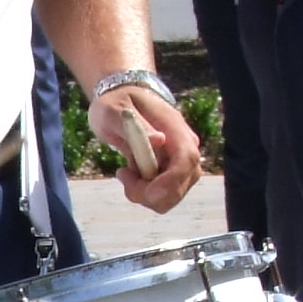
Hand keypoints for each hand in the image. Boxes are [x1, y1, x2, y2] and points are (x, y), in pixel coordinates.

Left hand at [91, 85, 203, 212]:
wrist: (122, 104)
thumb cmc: (117, 104)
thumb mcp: (115, 111)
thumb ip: (137, 126)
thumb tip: (159, 140)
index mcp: (176, 129)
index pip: (187, 160)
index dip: (171, 181)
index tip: (148, 192)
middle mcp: (186, 149)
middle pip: (180, 186)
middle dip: (149, 193)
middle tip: (122, 174)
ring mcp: (181, 165)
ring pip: (170, 197)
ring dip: (143, 194)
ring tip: (125, 172)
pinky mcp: (172, 175)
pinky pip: (162, 196)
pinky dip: (144, 193)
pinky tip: (131, 174)